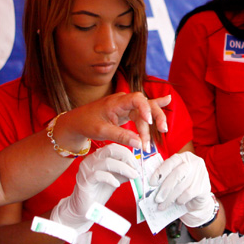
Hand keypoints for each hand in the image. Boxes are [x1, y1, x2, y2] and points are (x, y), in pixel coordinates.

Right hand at [50, 144, 137, 233]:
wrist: (85, 208)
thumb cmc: (100, 191)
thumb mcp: (116, 178)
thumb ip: (125, 171)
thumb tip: (138, 167)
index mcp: (99, 156)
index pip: (115, 147)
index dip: (128, 153)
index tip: (138, 163)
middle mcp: (91, 159)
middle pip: (111, 149)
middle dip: (127, 157)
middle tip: (136, 168)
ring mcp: (87, 169)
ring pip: (107, 162)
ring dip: (124, 168)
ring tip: (132, 176)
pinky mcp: (85, 180)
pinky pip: (99, 175)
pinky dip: (111, 178)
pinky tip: (117, 184)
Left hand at [53, 92, 170, 152]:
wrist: (76, 122)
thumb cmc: (87, 124)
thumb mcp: (102, 132)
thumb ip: (122, 136)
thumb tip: (140, 144)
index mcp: (116, 102)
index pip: (137, 99)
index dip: (146, 109)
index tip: (149, 122)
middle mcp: (124, 101)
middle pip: (146, 105)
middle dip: (156, 117)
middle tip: (162, 131)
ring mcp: (126, 106)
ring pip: (145, 112)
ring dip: (150, 127)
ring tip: (151, 144)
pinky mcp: (127, 112)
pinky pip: (143, 111)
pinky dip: (154, 108)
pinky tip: (167, 100)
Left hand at [148, 152, 215, 227]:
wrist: (199, 197)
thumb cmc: (183, 184)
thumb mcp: (175, 176)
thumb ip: (166, 176)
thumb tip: (151, 185)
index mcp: (184, 157)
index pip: (170, 162)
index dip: (160, 172)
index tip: (152, 183)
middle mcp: (194, 162)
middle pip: (176, 174)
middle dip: (165, 188)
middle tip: (157, 199)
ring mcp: (201, 174)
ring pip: (181, 186)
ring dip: (169, 198)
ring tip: (162, 205)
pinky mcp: (204, 186)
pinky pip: (187, 194)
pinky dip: (180, 200)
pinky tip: (177, 202)